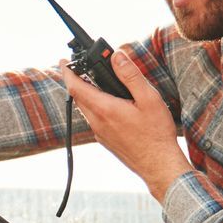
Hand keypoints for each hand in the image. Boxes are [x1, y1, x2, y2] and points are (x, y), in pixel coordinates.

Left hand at [57, 51, 190, 198]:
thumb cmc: (156, 134)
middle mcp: (97, 122)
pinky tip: (113, 104)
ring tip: (102, 83)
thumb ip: (130, 76)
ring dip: (88, 94)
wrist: (158, 166)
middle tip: (86, 67)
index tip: (64, 61)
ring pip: (86, 109)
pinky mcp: (105, 140)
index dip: (67, 72)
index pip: (76, 87)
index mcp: (104, 109)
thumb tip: (117, 56)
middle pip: (79, 97)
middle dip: (79, 80)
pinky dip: (97, 106)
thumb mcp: (148, 99)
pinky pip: (94, 119)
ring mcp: (100, 133)